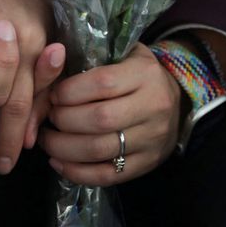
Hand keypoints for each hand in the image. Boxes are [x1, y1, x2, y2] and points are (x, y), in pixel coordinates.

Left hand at [40, 43, 181, 184]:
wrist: (178, 99)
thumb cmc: (137, 72)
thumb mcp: (122, 52)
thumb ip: (89, 55)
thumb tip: (48, 61)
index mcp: (144, 73)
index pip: (102, 83)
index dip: (69, 91)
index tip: (53, 94)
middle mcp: (153, 106)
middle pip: (99, 119)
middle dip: (64, 120)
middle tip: (49, 116)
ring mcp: (153, 138)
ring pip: (100, 150)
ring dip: (64, 148)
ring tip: (47, 140)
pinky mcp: (148, 163)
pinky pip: (108, 175)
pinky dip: (77, 172)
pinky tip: (58, 162)